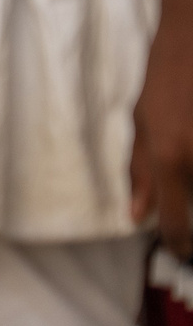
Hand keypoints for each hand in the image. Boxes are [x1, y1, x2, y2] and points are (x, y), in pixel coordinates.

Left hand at [133, 8, 192, 254]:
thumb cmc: (166, 74)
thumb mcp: (141, 120)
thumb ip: (139, 171)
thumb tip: (138, 216)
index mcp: (169, 157)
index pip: (178, 222)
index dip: (180, 243)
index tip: (182, 251)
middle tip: (188, 211)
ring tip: (182, 147)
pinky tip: (190, 136)